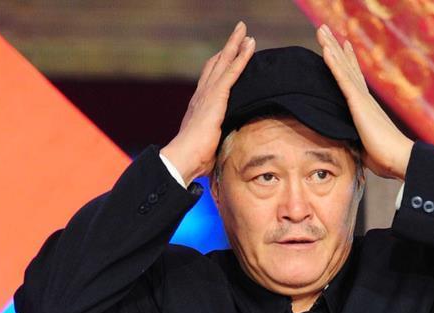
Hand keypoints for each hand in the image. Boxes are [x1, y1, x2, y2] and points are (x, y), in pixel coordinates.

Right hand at [160, 21, 255, 185]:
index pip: (210, 81)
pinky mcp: (217, 97)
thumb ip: (216, 143)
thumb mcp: (209, 148)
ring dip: (235, 45)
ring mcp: (208, 94)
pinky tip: (250, 45)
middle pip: (216, 64)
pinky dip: (241, 57)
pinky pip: (232, 71)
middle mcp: (201, 96)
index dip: (218, 66)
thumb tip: (223, 153)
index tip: (226, 55)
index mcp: (199, 107)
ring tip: (245, 31)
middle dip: (227, 48)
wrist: (183, 158)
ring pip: (224, 62)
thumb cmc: (194, 160)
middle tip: (238, 33)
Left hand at [316, 24, 413, 180]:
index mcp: (366, 108)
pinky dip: (334, 64)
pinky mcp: (358, 104)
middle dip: (335, 47)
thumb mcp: (365, 148)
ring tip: (321, 30)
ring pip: (343, 68)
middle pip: (347, 67)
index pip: (354, 80)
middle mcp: (365, 98)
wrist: (399, 160)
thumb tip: (352, 146)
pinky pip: (343, 80)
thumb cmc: (386, 158)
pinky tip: (327, 50)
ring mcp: (362, 99)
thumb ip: (357, 141)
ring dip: (331, 48)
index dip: (347, 62)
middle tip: (326, 30)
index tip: (342, 46)